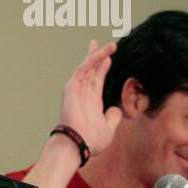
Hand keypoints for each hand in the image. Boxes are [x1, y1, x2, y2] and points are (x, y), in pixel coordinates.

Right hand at [58, 40, 122, 155]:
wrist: (78, 144)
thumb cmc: (91, 140)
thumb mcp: (108, 128)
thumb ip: (112, 118)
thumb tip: (115, 109)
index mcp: (90, 102)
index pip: (96, 80)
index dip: (102, 68)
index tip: (108, 58)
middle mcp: (82, 94)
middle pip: (90, 70)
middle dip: (95, 57)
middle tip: (97, 43)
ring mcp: (76, 90)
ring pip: (88, 67)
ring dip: (98, 55)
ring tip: (111, 45)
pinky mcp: (72, 87)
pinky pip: (84, 69)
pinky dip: (93, 59)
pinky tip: (103, 51)